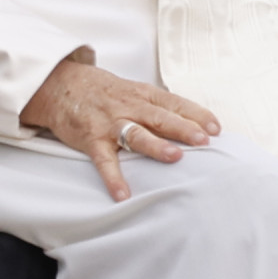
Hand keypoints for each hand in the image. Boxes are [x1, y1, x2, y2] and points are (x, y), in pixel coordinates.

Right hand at [19, 49, 219, 202]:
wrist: (60, 84)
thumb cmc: (104, 92)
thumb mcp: (134, 91)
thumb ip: (160, 107)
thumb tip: (195, 125)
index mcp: (143, 95)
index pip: (175, 102)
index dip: (196, 114)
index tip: (217, 127)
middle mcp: (129, 107)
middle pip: (160, 117)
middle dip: (183, 128)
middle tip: (203, 140)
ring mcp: (110, 123)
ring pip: (136, 133)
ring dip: (156, 146)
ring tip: (174, 157)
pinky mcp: (91, 138)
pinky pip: (104, 160)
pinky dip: (113, 177)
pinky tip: (123, 194)